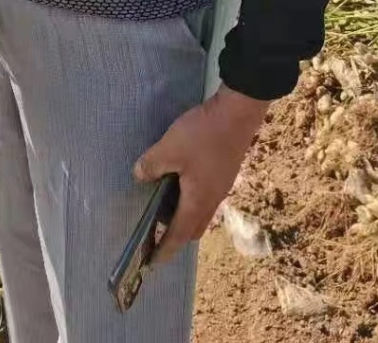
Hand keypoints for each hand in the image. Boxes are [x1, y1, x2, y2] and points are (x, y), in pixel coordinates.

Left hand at [133, 86, 269, 262]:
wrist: (238, 114)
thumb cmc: (203, 136)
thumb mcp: (170, 148)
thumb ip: (152, 165)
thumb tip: (139, 177)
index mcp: (198, 201)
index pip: (180, 234)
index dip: (165, 248)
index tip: (153, 262)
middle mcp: (213, 200)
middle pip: (194, 227)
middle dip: (176, 235)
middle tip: (156, 233)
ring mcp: (221, 185)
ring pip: (202, 211)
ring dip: (184, 215)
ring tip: (165, 206)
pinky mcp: (225, 172)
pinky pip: (206, 196)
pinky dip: (192, 199)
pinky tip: (182, 181)